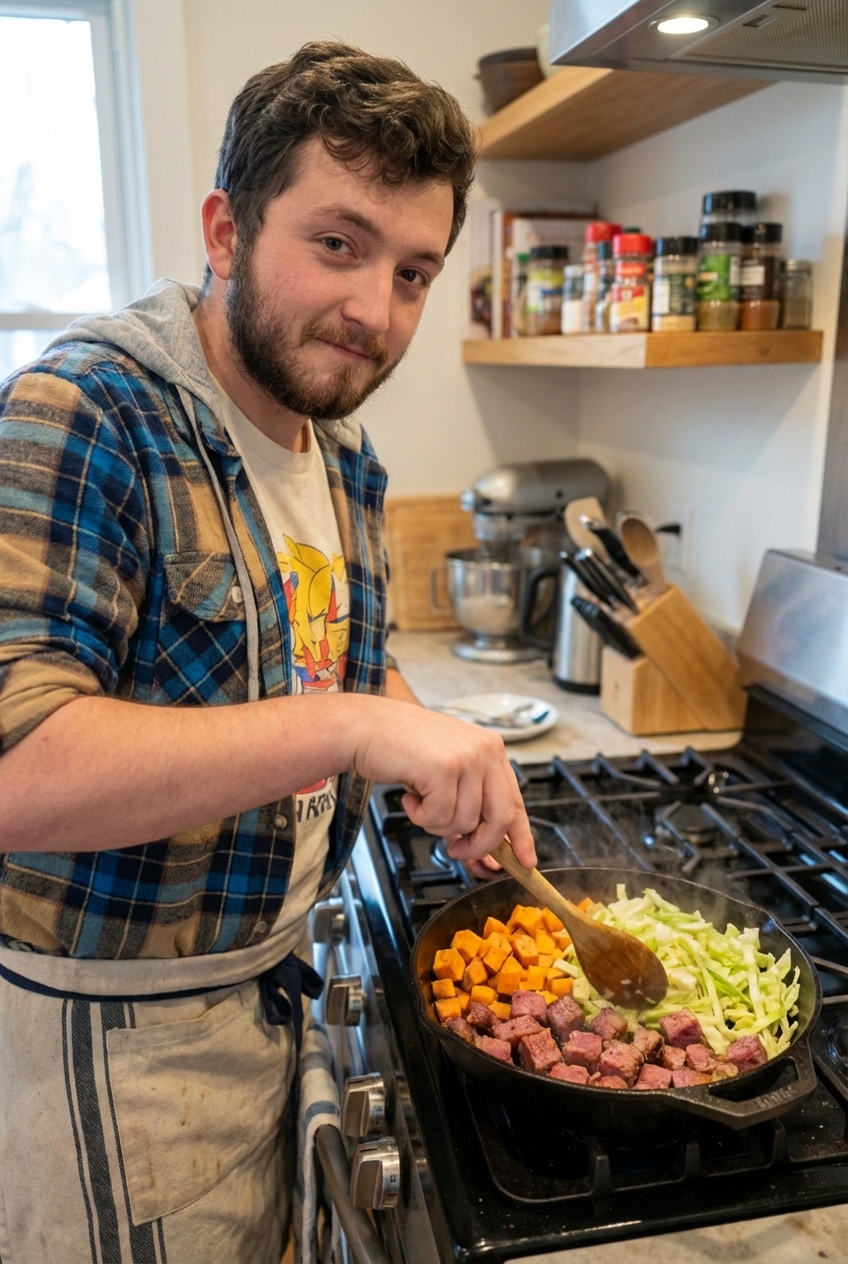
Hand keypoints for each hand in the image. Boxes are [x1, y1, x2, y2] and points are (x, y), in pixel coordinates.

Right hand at [348, 699, 535, 868]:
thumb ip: (470, 802)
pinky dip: (420, 816)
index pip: (516, 801)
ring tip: (420, 802)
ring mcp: (466, 758)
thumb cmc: (401, 748)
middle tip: (456, 850)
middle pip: (500, 819)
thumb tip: (486, 855)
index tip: (526, 861)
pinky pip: (439, 817)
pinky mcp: (444, 768)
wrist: (365, 727)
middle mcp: (485, 750)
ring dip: (437, 824)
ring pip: (465, 823)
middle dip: (478, 845)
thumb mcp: (448, 769)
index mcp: (491, 748)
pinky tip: (410, 797)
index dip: (521, 837)